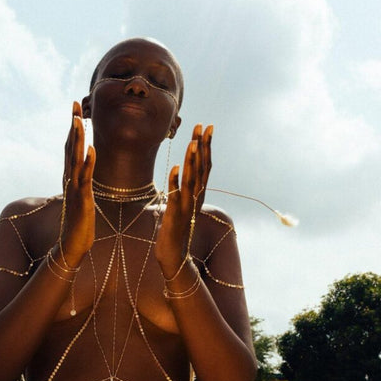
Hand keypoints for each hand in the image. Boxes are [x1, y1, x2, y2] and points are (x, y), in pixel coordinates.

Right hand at [59, 102, 95, 266]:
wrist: (72, 246)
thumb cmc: (79, 223)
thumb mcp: (81, 197)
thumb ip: (81, 181)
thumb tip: (83, 169)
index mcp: (71, 177)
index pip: (71, 147)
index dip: (73, 128)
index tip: (76, 109)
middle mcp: (70, 179)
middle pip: (70, 147)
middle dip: (74, 125)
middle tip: (75, 104)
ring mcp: (75, 188)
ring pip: (75, 159)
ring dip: (77, 139)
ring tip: (79, 120)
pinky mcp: (82, 199)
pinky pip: (85, 178)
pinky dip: (87, 163)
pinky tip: (91, 149)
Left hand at [155, 124, 212, 278]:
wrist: (174, 255)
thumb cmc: (175, 229)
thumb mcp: (182, 204)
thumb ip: (185, 188)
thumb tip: (183, 172)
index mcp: (198, 194)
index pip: (205, 165)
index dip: (207, 145)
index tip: (207, 126)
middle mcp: (195, 198)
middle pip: (201, 168)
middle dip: (202, 146)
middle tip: (202, 125)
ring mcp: (186, 207)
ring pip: (191, 180)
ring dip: (191, 162)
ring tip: (192, 143)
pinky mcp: (174, 216)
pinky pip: (175, 197)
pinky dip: (175, 183)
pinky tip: (173, 169)